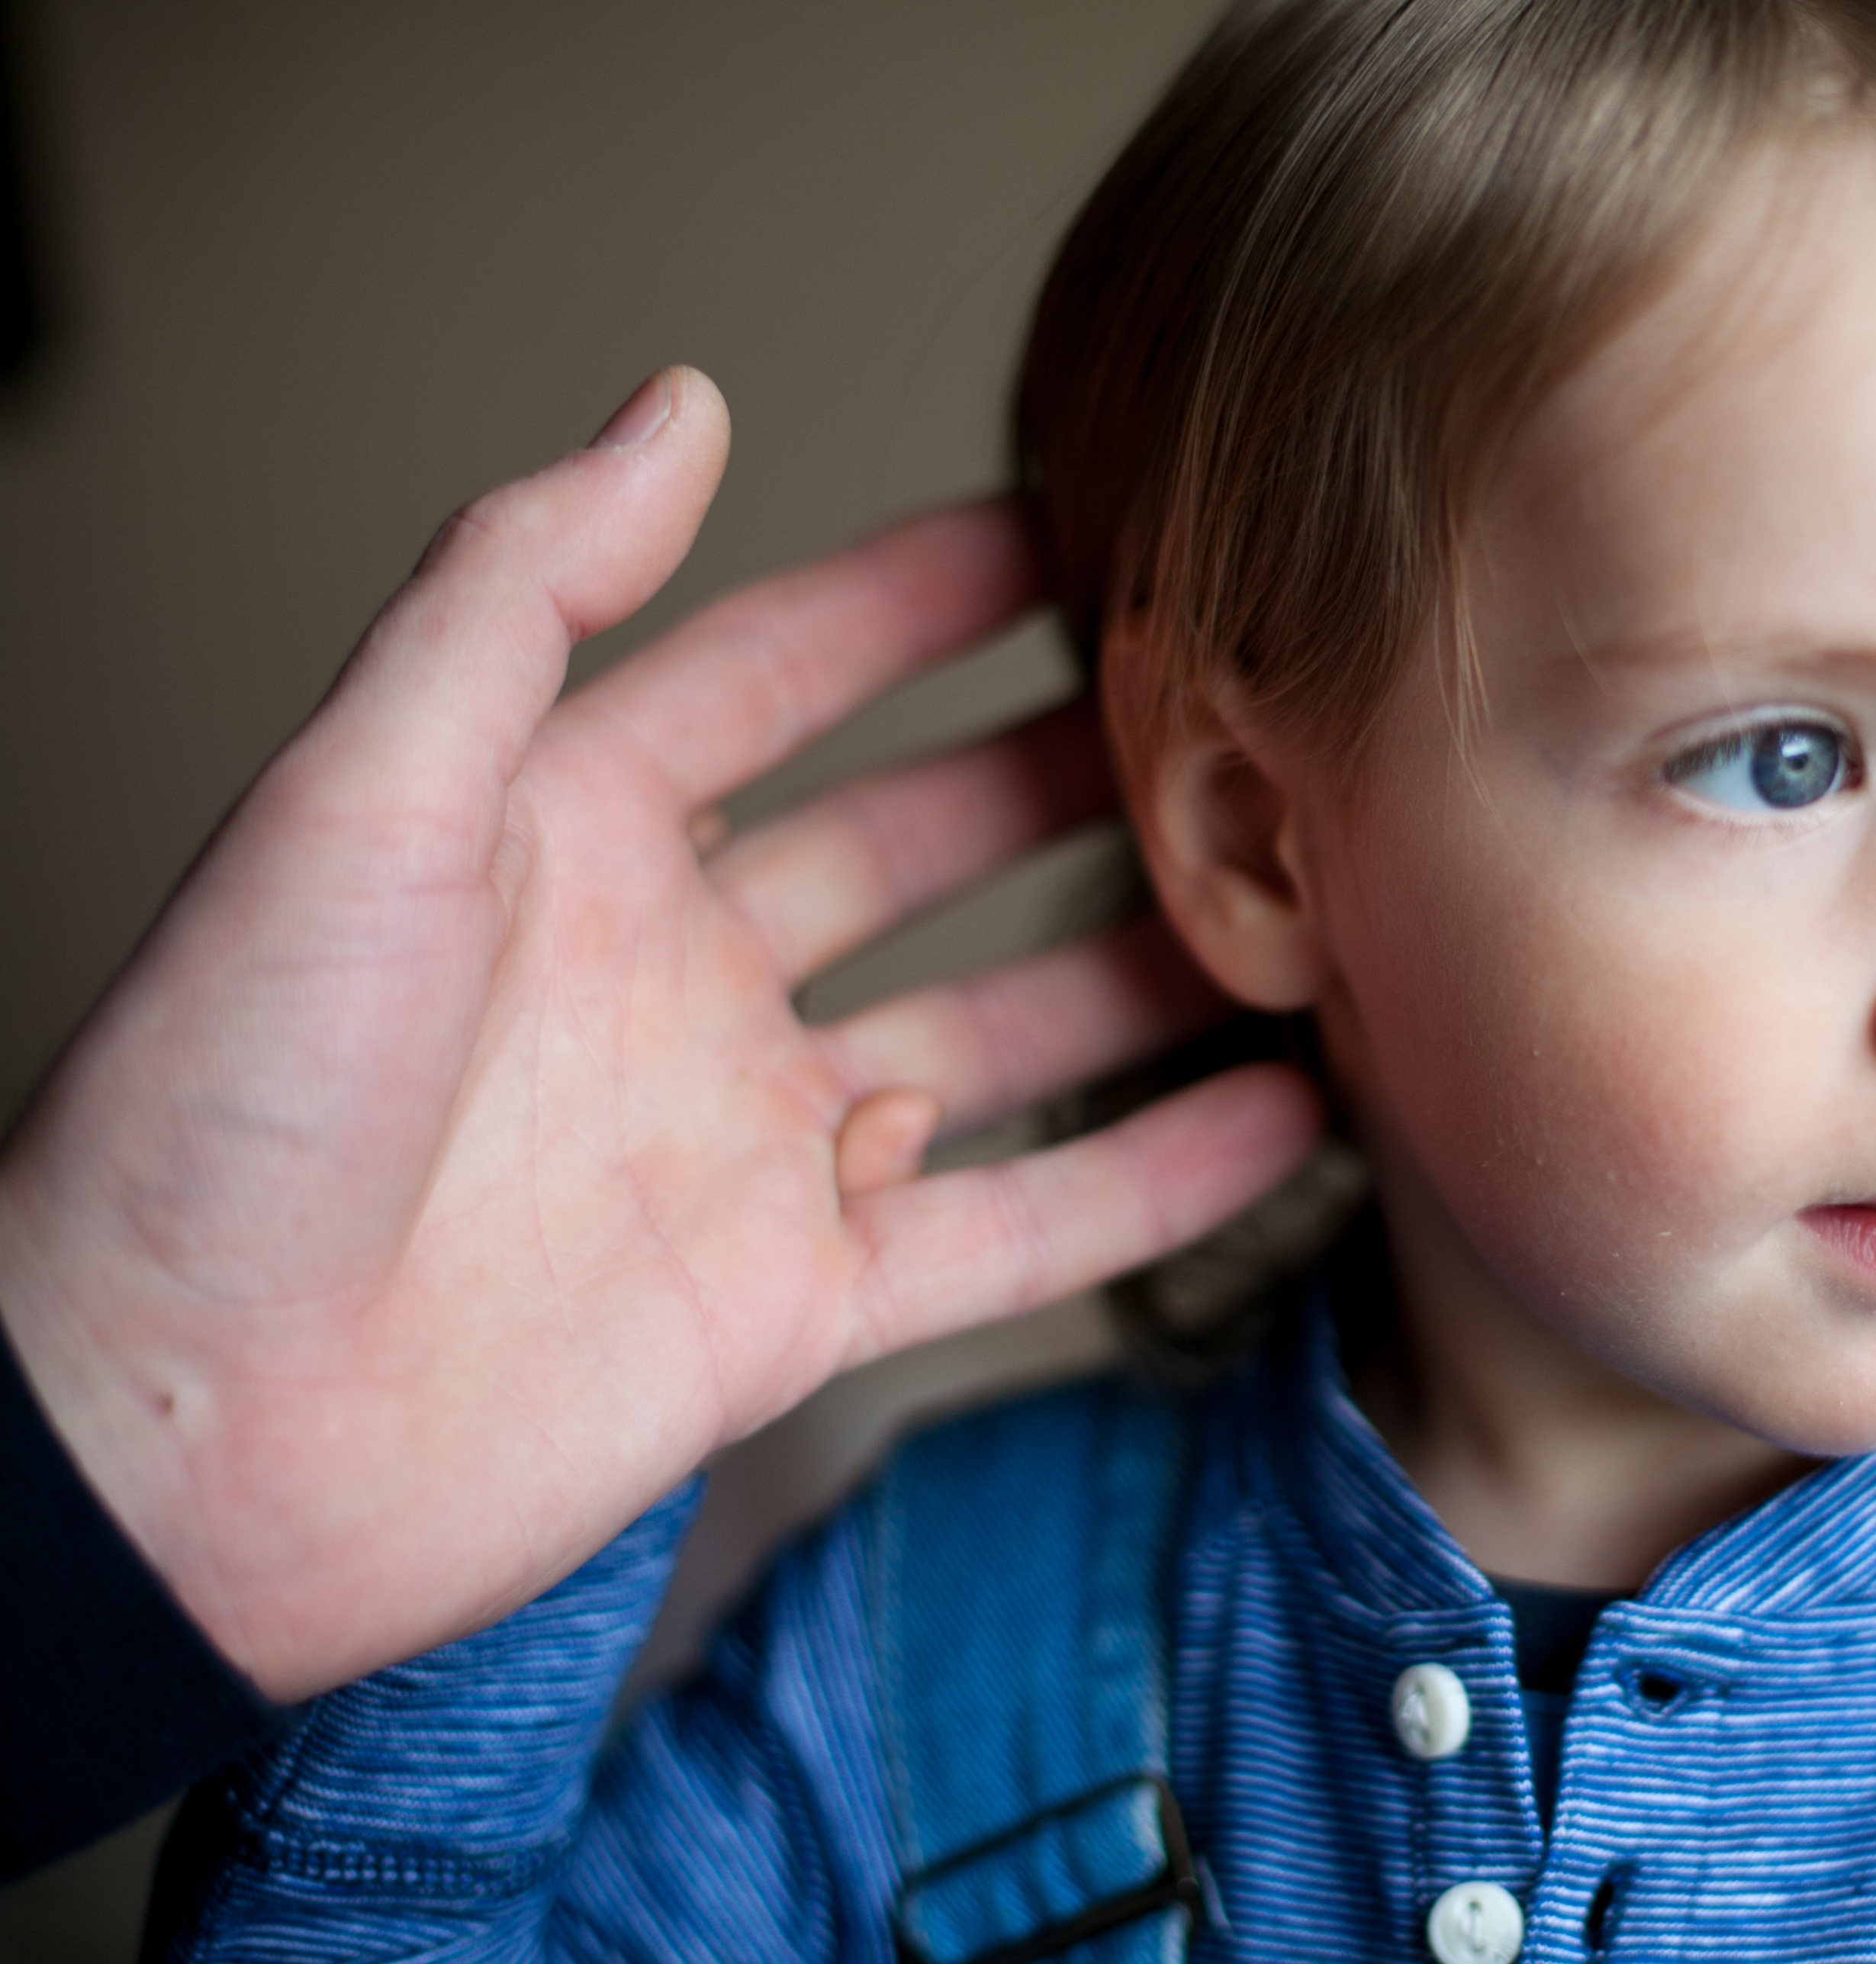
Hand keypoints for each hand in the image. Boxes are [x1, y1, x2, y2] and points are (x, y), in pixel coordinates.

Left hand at [0, 369, 1320, 1700]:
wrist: (173, 1451)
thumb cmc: (217, 1115)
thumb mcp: (358, 801)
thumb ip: (520, 592)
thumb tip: (674, 405)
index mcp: (565, 839)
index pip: (781, 675)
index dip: (921, 598)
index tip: (1076, 526)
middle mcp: (673, 979)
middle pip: (923, 846)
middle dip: (1072, 774)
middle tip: (1234, 707)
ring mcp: (744, 1144)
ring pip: (1000, 1033)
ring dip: (1144, 974)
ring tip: (1306, 907)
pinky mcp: (791, 1306)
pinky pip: (1014, 1232)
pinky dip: (1150, 1178)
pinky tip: (1281, 1120)